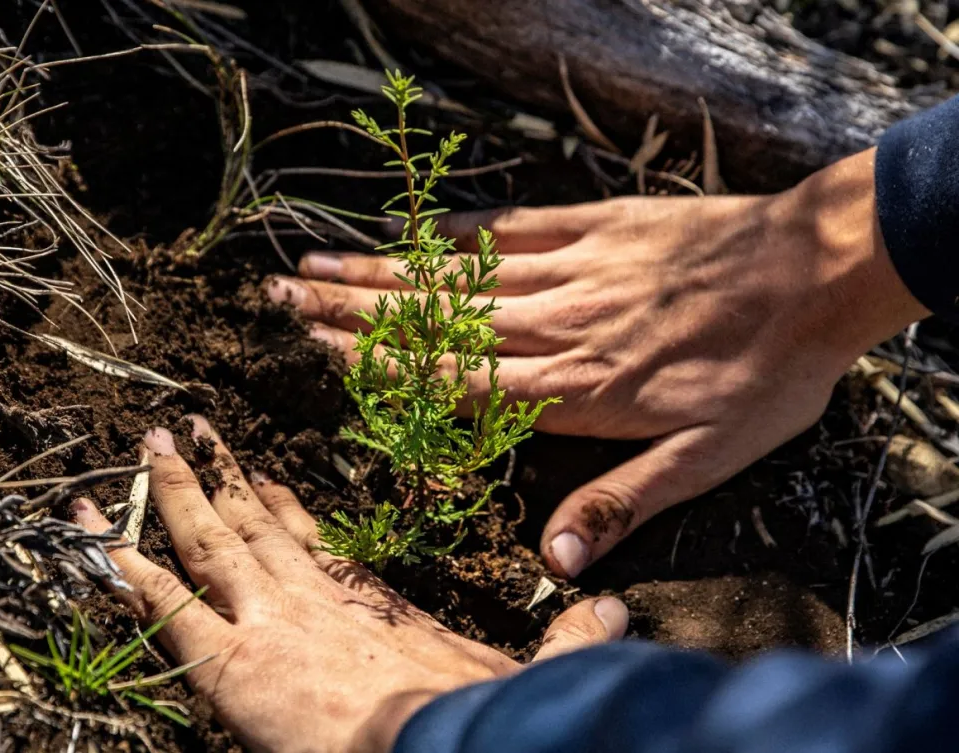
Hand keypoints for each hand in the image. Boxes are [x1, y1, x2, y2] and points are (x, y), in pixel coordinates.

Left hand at [72, 416, 628, 752]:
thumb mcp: (527, 675)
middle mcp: (318, 597)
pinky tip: (94, 541)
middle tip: (188, 430)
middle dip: (222, 476)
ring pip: (211, 546)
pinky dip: (126, 573)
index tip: (263, 474)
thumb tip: (617, 607)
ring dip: (174, 497)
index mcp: (375, 603)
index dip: (286, 506)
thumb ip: (569, 636)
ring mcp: (272, 623)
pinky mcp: (233, 664)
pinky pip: (167, 611)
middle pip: (259, 526)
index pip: (320, 542)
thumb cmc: (479, 721)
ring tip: (145, 452)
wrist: (446, 751)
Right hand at [266, 148, 928, 578]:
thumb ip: (622, 502)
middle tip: (286, 293)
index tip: (317, 351)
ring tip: (325, 260)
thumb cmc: (765, 374)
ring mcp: (576, 270)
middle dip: (355, 309)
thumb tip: (554, 559)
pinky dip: (467, 230)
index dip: (381, 368)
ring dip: (391, 268)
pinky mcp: (601, 227)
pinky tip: (426, 228)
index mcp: (576, 390)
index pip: (455, 380)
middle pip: (439, 321)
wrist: (816, 275)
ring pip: (465, 275)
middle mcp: (560, 326)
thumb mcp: (707, 459)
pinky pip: (519, 228)